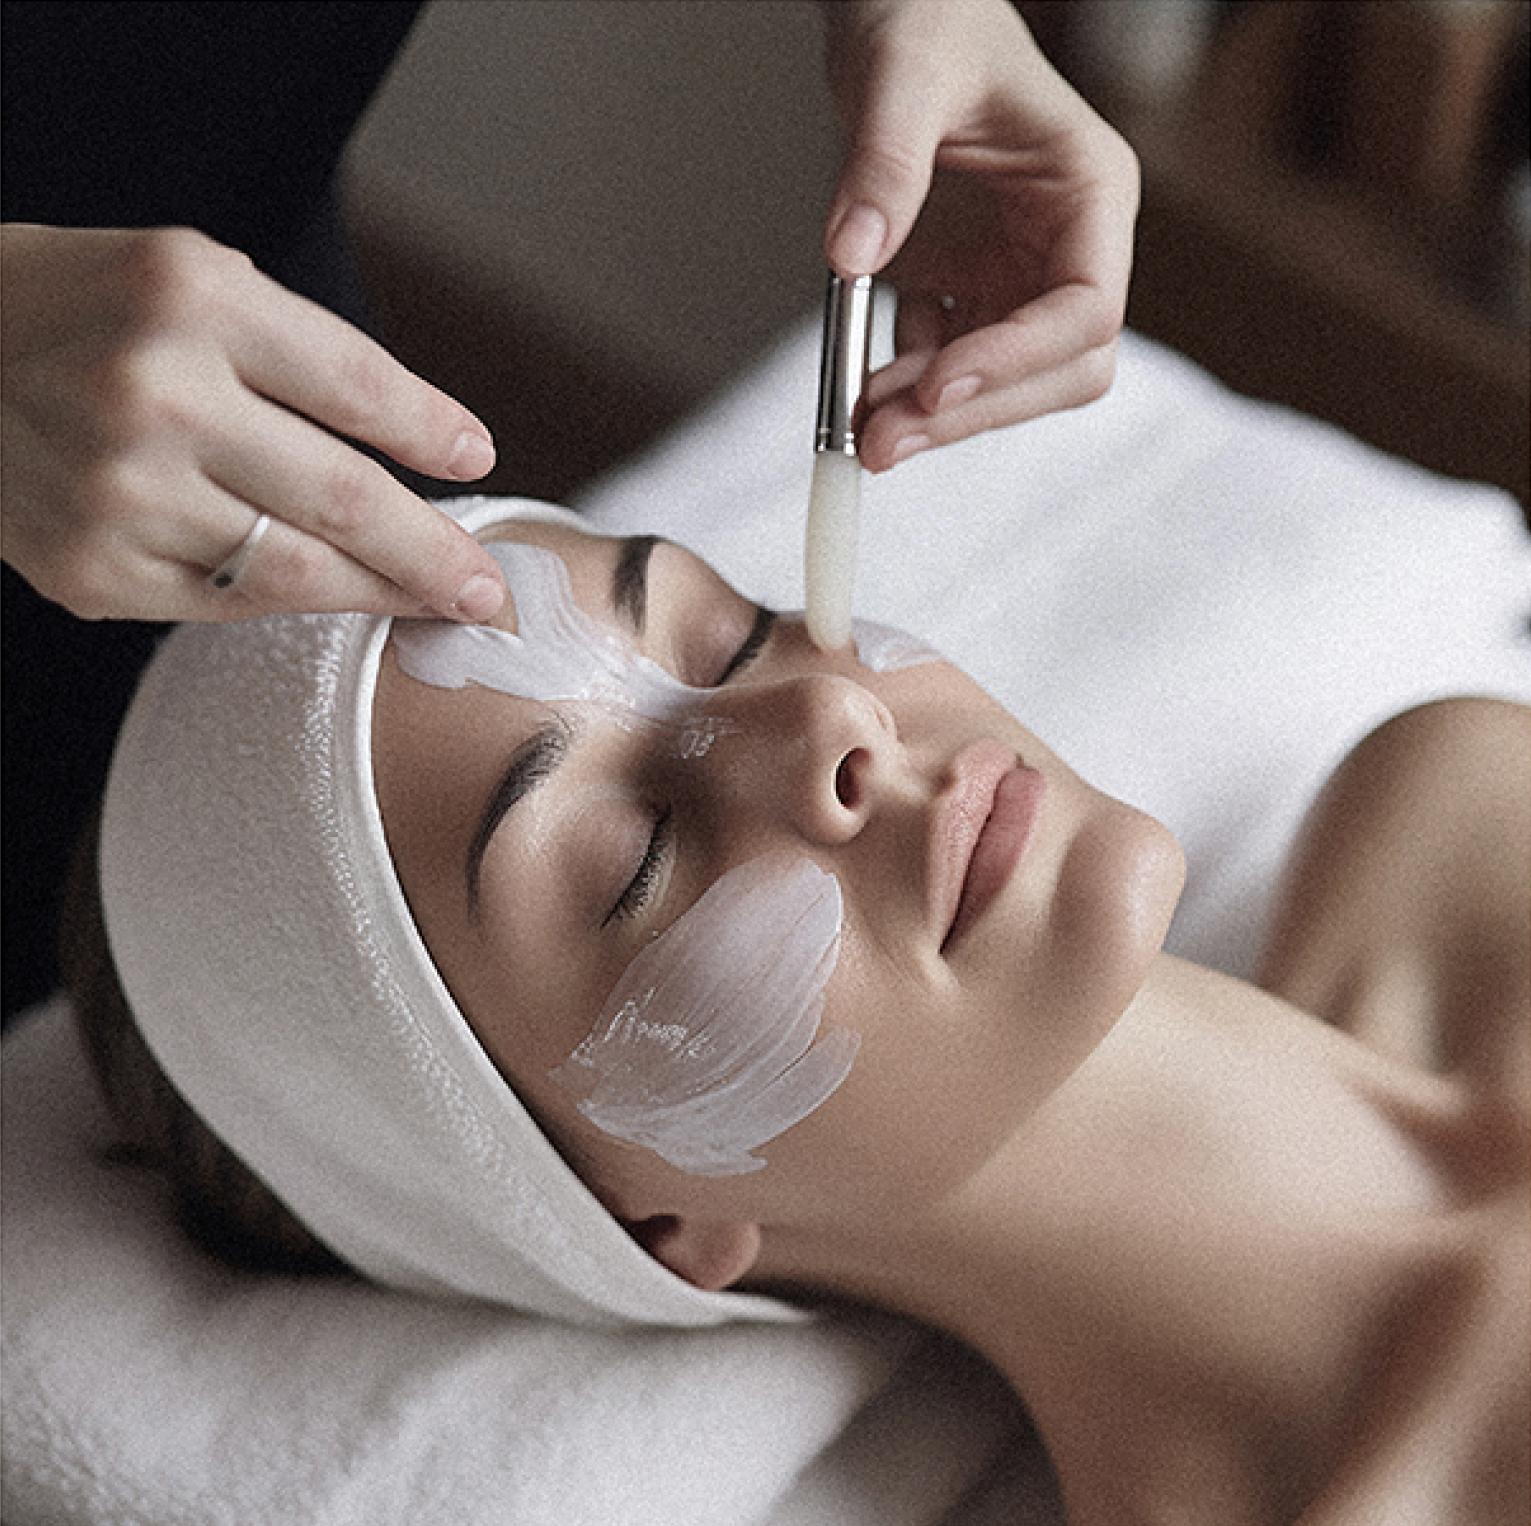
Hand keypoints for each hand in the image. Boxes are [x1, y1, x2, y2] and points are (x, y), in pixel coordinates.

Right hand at [1, 224, 506, 621]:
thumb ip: (306, 358)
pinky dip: (300, 605)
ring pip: (299, 572)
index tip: (477, 462)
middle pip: (346, 499)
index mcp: (191, 299)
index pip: (357, 385)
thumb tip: (440, 452)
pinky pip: (230, 605)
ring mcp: (117, 493)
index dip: (432, 433)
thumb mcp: (192, 281)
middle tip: (493, 592)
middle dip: (438, 554)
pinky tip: (342, 600)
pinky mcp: (91, 569)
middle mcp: (154, 396)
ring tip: (439, 606)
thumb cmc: (88, 314)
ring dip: (387, 596)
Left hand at [820, 0, 1139, 470]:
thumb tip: (854, 255)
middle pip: (1058, 369)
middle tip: (886, 441)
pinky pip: (949, 362)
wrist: (901, 11)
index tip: (937, 386)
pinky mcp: (972, 289)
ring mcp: (1021, 274)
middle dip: (975, 412)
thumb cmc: (926, 19)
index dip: (1018, 359)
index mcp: (1091, 192)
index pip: (1088, 309)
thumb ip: (883, 162)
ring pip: (1006, 383)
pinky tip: (860, 380)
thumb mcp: (900, 73)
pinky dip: (906, 383)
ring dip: (937, 416)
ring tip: (860, 426)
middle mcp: (1070, 246)